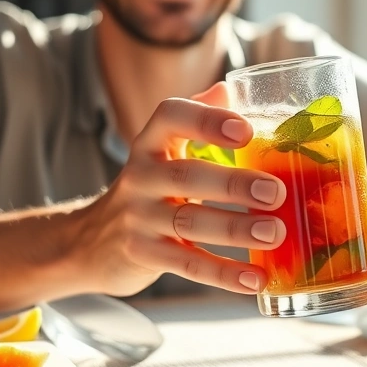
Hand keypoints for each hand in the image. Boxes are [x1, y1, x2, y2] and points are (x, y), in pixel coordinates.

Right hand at [69, 83, 286, 296]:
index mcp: (150, 144)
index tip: (244, 130)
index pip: (169, 116)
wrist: (90, 242)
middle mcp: (140, 177)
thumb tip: (232, 87)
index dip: (205, 120)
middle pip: (186, 176)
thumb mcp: (164, 152)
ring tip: (275, 233)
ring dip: (235, 229)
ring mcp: (138, 219)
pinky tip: (256, 278)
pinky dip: (223, 274)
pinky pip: (187, 265)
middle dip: (233, 184)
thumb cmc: (148, 189)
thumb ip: (197, 119)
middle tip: (275, 192)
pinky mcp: (143, 256)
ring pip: (189, 223)